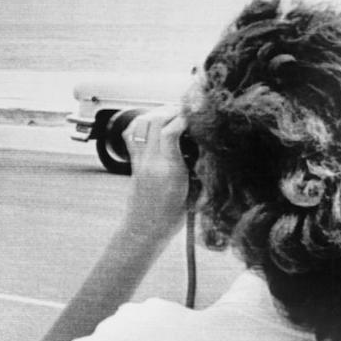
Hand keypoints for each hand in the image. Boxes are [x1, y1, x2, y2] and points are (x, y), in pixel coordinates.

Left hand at [120, 106, 191, 237]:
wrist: (144, 230)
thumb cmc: (171, 218)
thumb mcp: (195, 194)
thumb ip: (200, 169)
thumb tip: (209, 147)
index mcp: (169, 171)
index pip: (171, 131)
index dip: (185, 117)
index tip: (198, 115)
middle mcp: (150, 163)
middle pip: (153, 122)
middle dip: (171, 110)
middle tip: (186, 111)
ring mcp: (139, 162)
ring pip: (140, 125)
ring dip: (156, 113)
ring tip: (172, 114)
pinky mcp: (133, 163)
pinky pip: (131, 135)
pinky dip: (141, 123)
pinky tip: (154, 123)